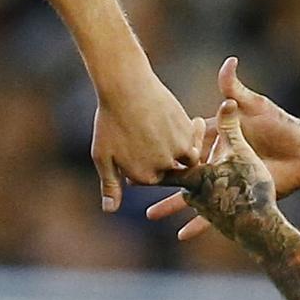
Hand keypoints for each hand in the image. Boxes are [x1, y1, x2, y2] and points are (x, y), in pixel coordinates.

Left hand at [92, 69, 202, 211]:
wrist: (126, 88)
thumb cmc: (110, 121)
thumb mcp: (103, 155)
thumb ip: (110, 185)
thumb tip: (110, 210)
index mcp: (144, 176)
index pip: (153, 178)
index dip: (147, 163)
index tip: (142, 146)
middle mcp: (163, 168)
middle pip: (172, 170)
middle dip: (165, 155)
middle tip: (153, 136)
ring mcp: (178, 152)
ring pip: (188, 158)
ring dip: (182, 147)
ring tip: (169, 129)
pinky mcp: (189, 134)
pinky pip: (196, 141)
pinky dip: (193, 134)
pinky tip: (189, 122)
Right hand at [147, 57, 299, 238]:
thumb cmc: (279, 127)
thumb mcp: (253, 106)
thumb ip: (235, 88)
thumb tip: (228, 61)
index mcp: (213, 142)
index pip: (183, 144)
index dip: (162, 146)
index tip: (139, 146)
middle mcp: (213, 164)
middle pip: (179, 173)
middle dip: (157, 179)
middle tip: (133, 183)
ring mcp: (222, 183)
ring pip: (190, 197)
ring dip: (169, 205)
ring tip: (149, 214)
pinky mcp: (234, 198)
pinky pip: (213, 216)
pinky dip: (196, 225)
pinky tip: (181, 234)